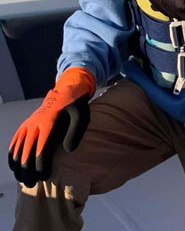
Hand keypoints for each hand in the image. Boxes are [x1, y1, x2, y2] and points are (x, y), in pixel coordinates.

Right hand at [8, 67, 93, 186]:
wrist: (65, 91)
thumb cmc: (76, 106)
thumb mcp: (82, 115)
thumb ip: (75, 132)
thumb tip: (68, 151)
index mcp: (49, 122)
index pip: (41, 149)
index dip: (41, 166)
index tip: (44, 177)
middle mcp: (34, 124)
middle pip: (26, 152)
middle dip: (27, 170)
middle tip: (32, 184)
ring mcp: (27, 125)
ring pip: (17, 149)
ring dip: (18, 166)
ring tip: (23, 180)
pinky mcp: (24, 125)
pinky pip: (14, 142)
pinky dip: (12, 156)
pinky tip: (15, 167)